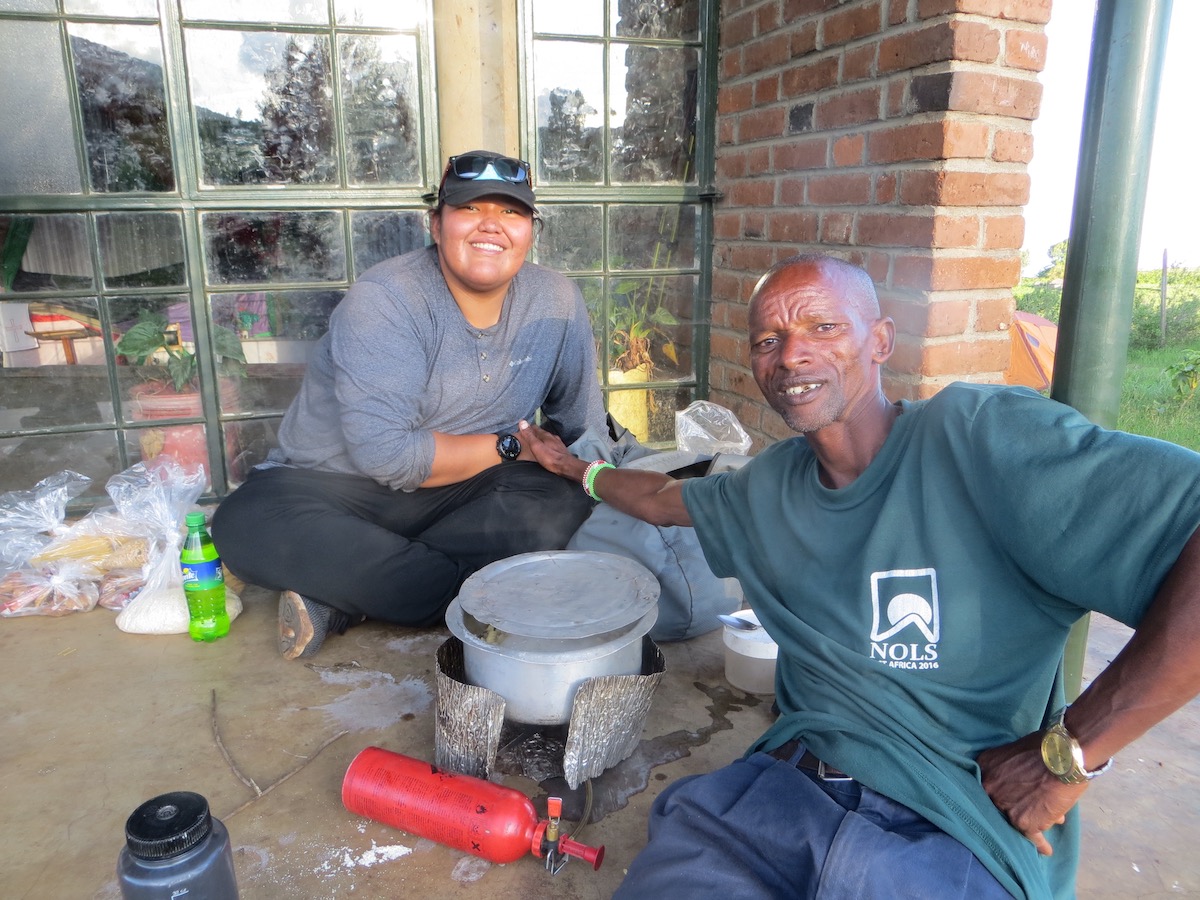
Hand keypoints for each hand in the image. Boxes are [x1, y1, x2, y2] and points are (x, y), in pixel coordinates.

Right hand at [518, 420, 586, 481]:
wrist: (566, 466)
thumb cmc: (551, 458)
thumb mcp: (536, 446)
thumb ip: (529, 435)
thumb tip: (522, 422)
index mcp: (545, 435)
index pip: (535, 427)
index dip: (528, 428)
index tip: (523, 428)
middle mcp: (552, 438)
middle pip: (542, 432)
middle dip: (535, 432)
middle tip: (529, 434)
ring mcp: (558, 443)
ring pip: (548, 438)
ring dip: (542, 438)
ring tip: (537, 440)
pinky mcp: (561, 450)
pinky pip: (553, 444)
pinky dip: (548, 444)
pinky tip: (548, 448)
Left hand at [977, 733, 1087, 855]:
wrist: (1065, 756)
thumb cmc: (1045, 748)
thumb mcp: (1016, 752)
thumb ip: (1012, 770)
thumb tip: (1021, 787)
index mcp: (985, 768)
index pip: (988, 786)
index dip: (1000, 791)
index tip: (1006, 796)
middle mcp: (989, 789)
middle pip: (999, 803)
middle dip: (1014, 805)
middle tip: (1024, 807)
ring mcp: (1004, 807)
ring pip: (1017, 819)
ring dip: (1034, 819)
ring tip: (1044, 821)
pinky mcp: (1023, 822)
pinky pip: (1032, 837)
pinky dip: (1040, 844)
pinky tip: (1046, 849)